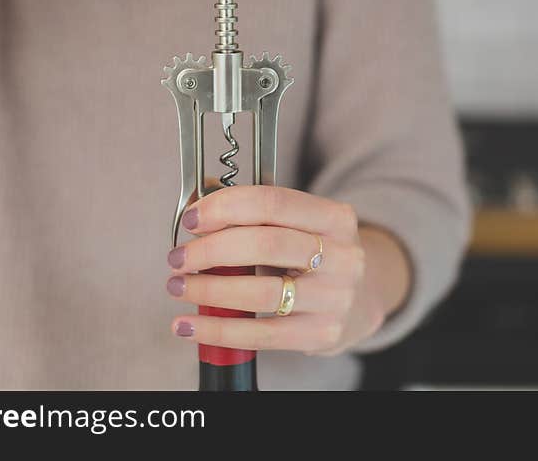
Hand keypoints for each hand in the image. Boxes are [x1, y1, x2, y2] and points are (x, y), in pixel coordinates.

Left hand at [165, 186, 395, 355]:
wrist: (358, 300)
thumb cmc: (313, 257)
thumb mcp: (296, 225)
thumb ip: (251, 213)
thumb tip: (197, 206)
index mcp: (335, 218)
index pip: (274, 202)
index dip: (227, 206)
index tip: (192, 218)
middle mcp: (343, 256)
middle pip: (267, 245)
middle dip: (212, 250)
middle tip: (179, 257)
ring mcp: (335, 298)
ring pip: (262, 293)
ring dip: (209, 291)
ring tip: (179, 287)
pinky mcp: (322, 333)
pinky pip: (261, 334)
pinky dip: (218, 330)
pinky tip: (189, 325)